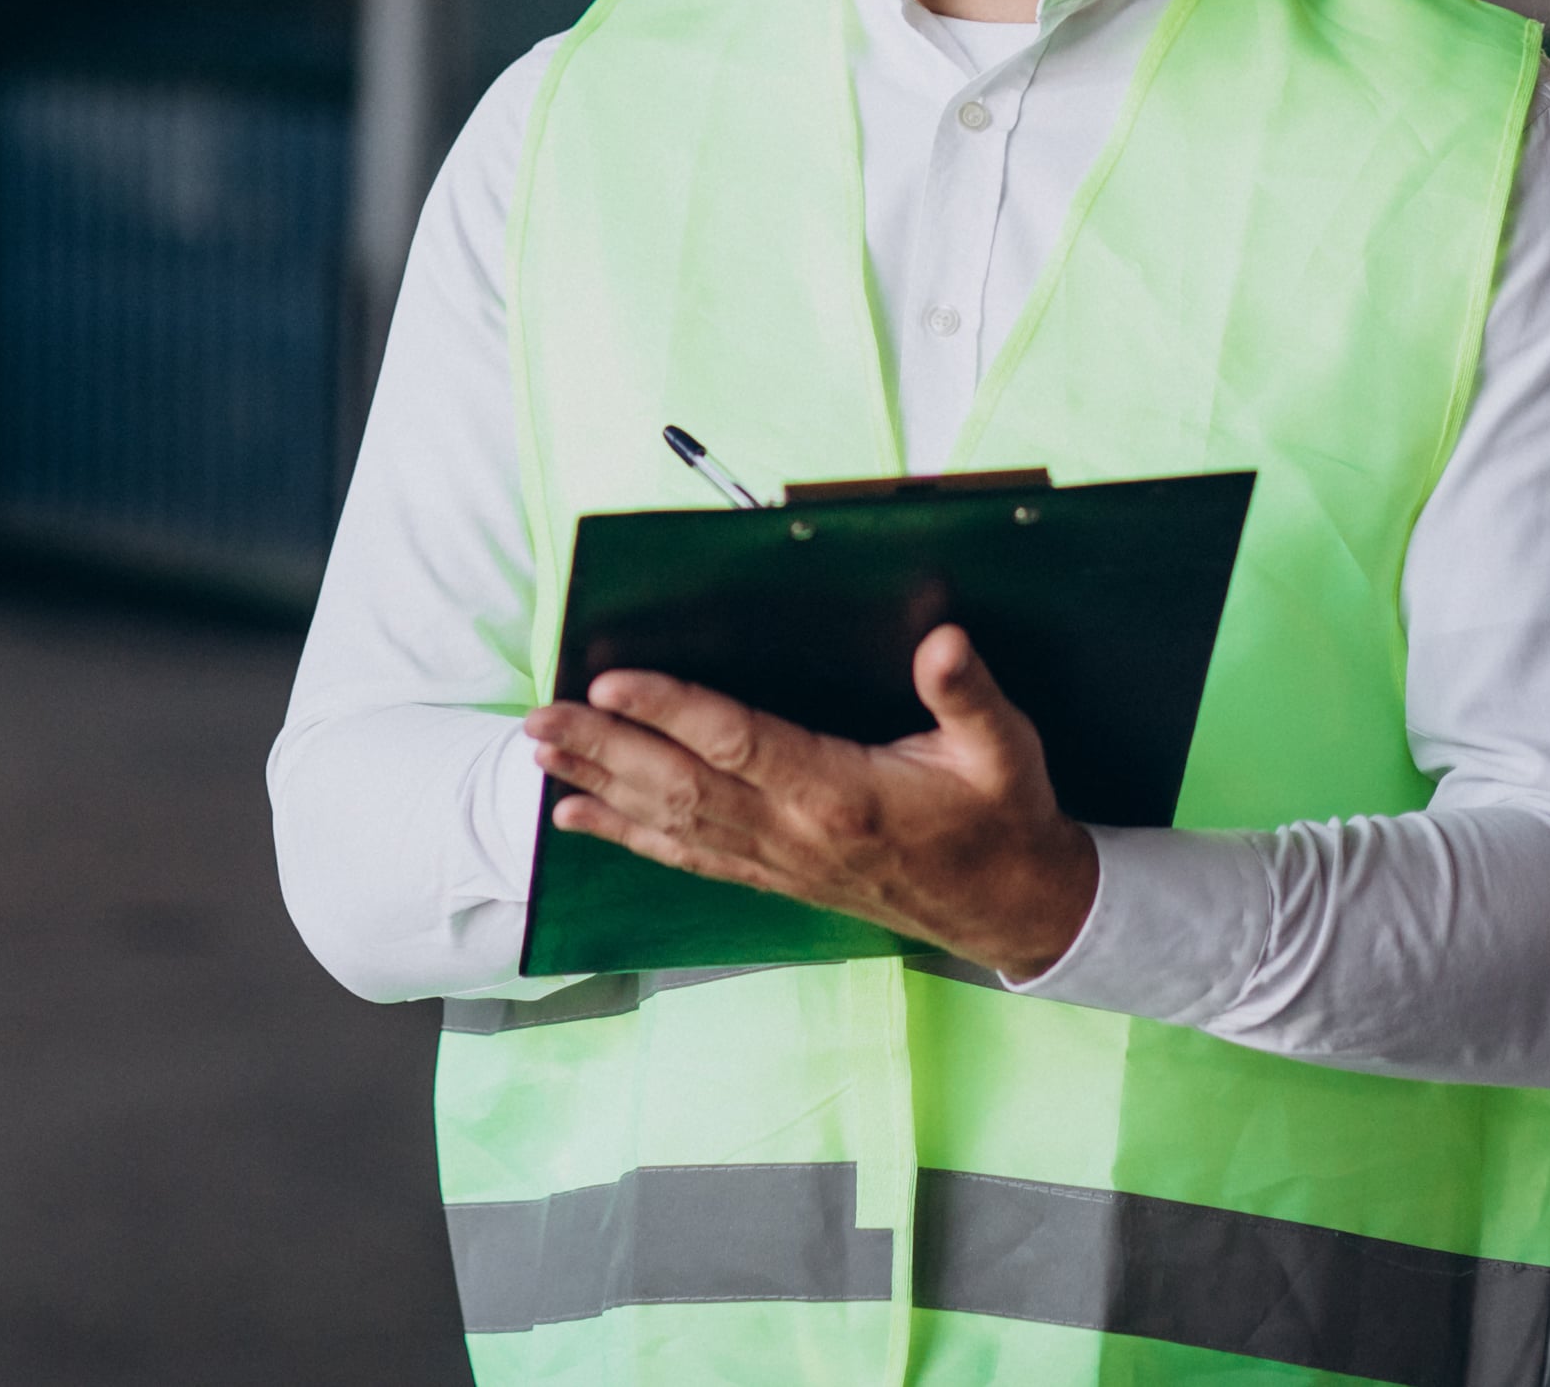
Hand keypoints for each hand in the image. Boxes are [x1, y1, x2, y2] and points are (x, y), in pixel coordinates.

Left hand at [523, 624, 1097, 979]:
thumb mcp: (1007, 750)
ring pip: (670, 821)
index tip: (609, 682)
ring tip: (537, 758)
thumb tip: (945, 641)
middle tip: (538, 720)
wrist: (1011, 909)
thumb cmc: (1003, 819)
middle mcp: (794, 832)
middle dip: (603, 749)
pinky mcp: (772, 876)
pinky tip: (577, 817)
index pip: (737, 742)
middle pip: (680, 784)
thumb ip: (970, 695)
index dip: (670, 711)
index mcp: (841, 793)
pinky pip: (686, 855)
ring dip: (599, 786)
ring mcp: (777, 860)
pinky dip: (626, 834)